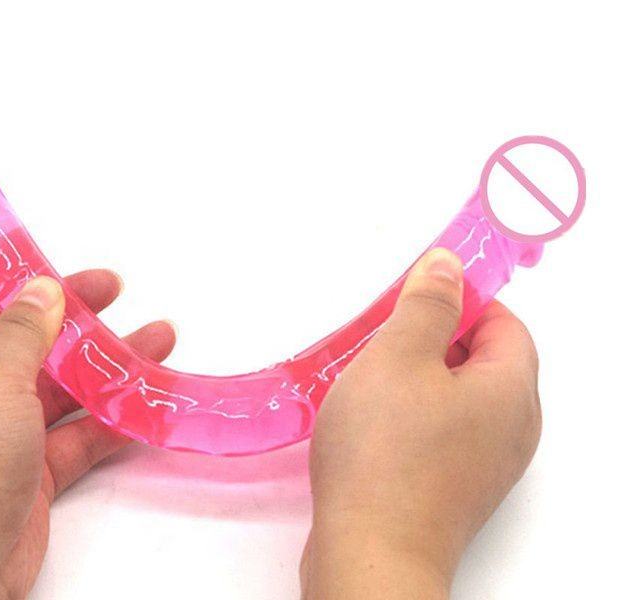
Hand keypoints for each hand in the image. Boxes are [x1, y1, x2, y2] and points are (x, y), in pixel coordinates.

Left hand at [0, 266, 174, 599]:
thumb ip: (22, 330)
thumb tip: (41, 289)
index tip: (36, 256)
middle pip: (15, 338)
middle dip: (66, 314)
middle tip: (113, 290)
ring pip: (53, 385)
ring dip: (102, 364)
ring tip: (156, 338)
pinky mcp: (29, 469)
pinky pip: (73, 432)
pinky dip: (108, 417)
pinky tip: (147, 397)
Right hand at [303, 248, 541, 598]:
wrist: (369, 552)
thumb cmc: (385, 453)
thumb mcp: (399, 357)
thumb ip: (428, 305)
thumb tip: (449, 265)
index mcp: (510, 390)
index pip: (505, 324)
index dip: (464, 299)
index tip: (416, 292)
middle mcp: (509, 430)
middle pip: (481, 361)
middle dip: (432, 337)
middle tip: (384, 331)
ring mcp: (482, 465)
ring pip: (455, 398)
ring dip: (415, 377)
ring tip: (367, 373)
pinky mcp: (450, 489)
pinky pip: (439, 432)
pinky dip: (409, 414)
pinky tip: (368, 418)